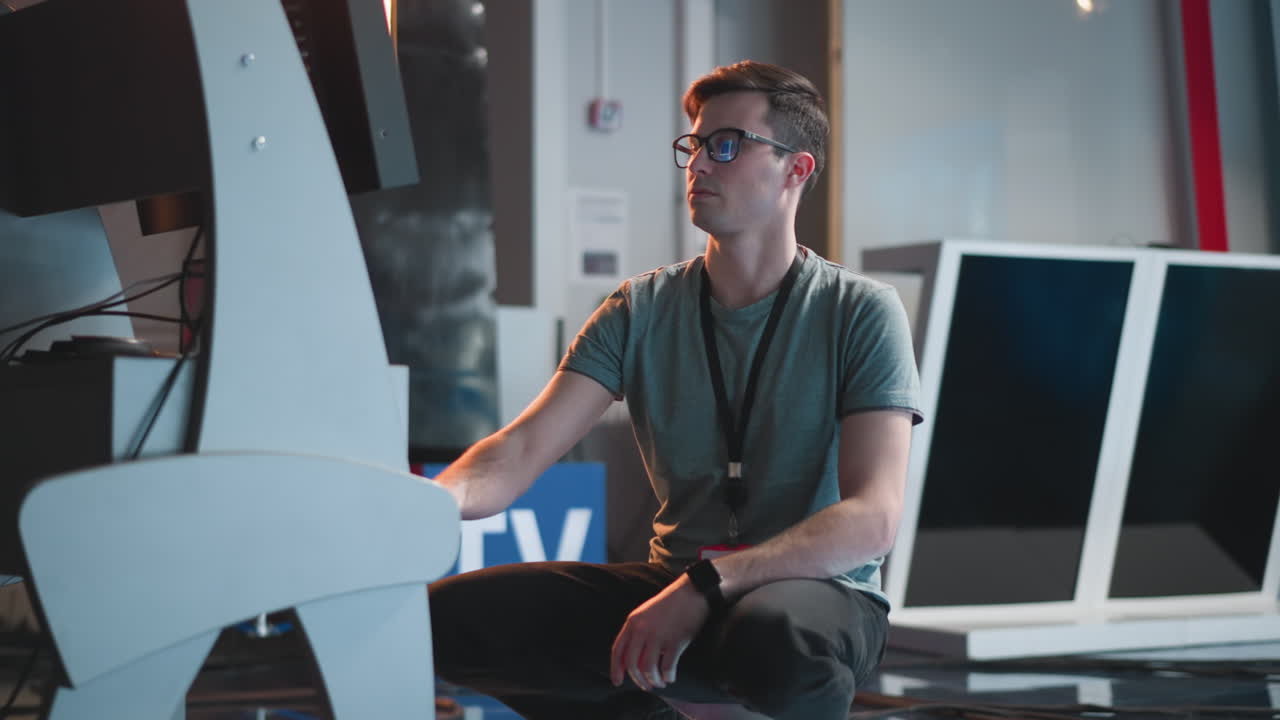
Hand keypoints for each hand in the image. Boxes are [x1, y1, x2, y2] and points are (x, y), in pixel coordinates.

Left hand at [610, 575, 709, 690]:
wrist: (692, 591)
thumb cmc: (670, 604)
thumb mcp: (646, 613)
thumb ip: (637, 631)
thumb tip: (633, 658)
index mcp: (633, 622)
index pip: (618, 650)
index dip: (615, 669)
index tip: (617, 682)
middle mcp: (642, 630)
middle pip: (632, 664)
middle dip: (638, 680)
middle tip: (646, 686)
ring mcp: (658, 636)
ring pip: (648, 669)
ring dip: (653, 681)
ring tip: (660, 683)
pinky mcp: (675, 641)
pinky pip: (667, 667)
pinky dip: (668, 677)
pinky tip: (670, 677)